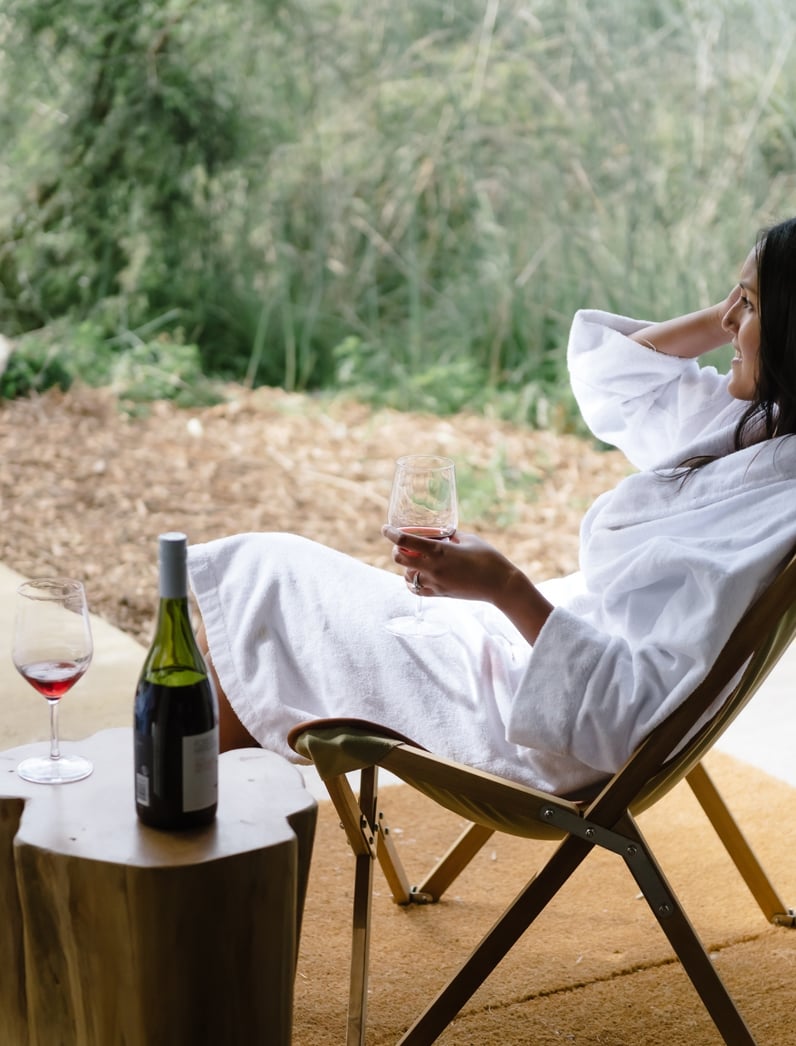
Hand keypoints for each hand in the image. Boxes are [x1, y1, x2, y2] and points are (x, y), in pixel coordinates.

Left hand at [382, 524, 553, 643]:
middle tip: (401, 545)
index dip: (391, 533)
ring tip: (415, 560)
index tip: (385, 528)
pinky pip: (417, 590)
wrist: (501, 585)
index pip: (405, 542)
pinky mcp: (440, 594)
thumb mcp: (468, 539)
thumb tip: (440, 535)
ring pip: (406, 576)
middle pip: (399, 559)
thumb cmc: (488, 558)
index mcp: (439, 551)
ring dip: (406, 567)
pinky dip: (413, 582)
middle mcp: (433, 568)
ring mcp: (435, 583)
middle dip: (396, 550)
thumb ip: (450, 536)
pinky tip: (418, 575)